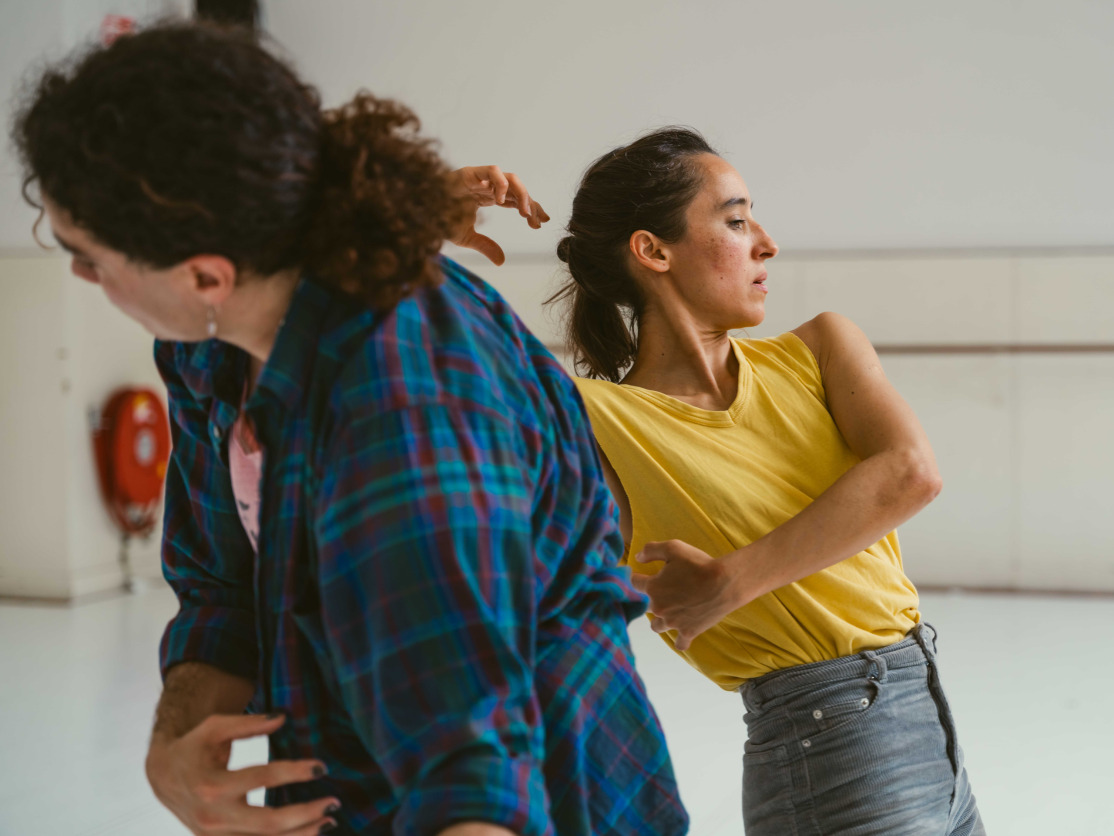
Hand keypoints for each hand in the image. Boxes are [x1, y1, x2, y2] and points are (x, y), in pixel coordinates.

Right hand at [146, 713, 339, 834]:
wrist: (164, 776)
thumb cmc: (195, 746)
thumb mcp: (215, 727)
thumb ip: (248, 723)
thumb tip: (283, 718)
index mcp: (211, 785)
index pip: (261, 778)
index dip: (294, 772)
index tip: (321, 767)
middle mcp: (213, 817)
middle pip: (267, 823)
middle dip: (304, 814)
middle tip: (334, 802)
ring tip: (329, 823)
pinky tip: (306, 835)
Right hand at [447, 165, 549, 264]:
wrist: (418, 214)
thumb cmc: (438, 220)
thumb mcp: (466, 237)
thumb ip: (485, 246)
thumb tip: (502, 261)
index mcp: (488, 197)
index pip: (516, 200)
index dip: (531, 208)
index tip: (541, 222)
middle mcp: (487, 185)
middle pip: (517, 189)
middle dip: (530, 203)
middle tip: (536, 220)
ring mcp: (479, 177)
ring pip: (510, 178)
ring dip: (521, 194)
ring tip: (525, 213)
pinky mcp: (470, 172)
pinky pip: (492, 171)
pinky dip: (501, 184)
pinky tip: (502, 202)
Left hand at [630, 540, 742, 651]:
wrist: (724, 583)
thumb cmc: (699, 564)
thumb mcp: (673, 548)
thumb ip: (651, 550)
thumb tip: (637, 558)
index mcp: (653, 587)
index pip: (634, 584)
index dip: (637, 577)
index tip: (641, 576)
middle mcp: (659, 607)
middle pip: (646, 606)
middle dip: (652, 598)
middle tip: (665, 591)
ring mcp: (673, 622)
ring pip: (657, 626)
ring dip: (661, 619)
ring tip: (670, 611)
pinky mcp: (688, 632)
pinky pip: (679, 643)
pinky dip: (680, 640)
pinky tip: (683, 632)